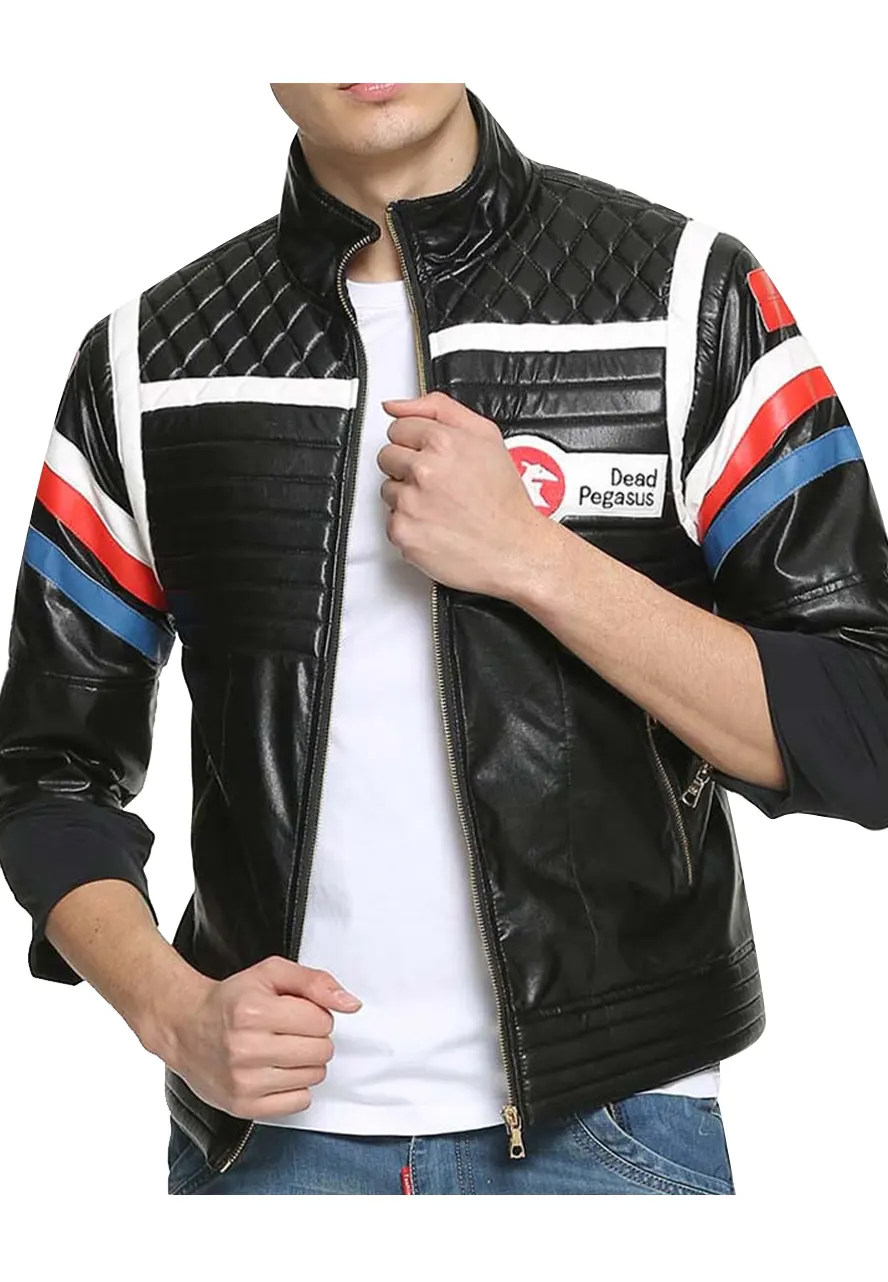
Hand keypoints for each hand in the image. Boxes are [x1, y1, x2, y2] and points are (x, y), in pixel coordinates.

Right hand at [159, 955, 361, 1119]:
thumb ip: (315, 981)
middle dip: (314, 1038)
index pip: (322, 1020)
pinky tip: (276, 1071)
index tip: (296, 1012)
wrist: (186, 1027)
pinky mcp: (243, 1106)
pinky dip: (295, 1087)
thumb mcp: (272, 973)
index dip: (315, 1014)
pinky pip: (299, 1102)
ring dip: (306, 1062)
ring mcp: (243, 1081)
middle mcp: (246, 1047)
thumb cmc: (233, 999)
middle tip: (290, 1031)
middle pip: (322, 1050)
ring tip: (281, 1050)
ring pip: (313, 1076)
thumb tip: (351, 1004)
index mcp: (253, 1010)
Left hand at [377, 390, 553, 597]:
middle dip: (407, 466)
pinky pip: (391, 520)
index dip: (417, 442)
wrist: (513, 549)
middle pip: (387, 456)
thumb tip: (395, 405)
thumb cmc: (504, 499)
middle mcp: (423, 471)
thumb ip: (438, 408)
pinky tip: (435, 524)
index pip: (398, 428)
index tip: (432, 456)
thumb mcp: (486, 435)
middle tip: (438, 482)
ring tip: (440, 505)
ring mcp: (410, 503)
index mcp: (442, 442)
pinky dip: (410, 524)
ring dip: (407, 496)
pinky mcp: (402, 531)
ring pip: (388, 489)